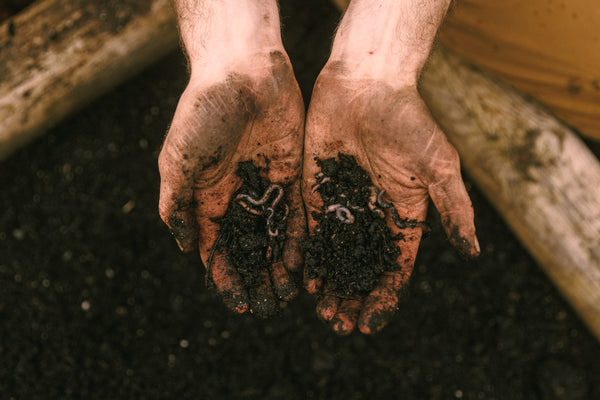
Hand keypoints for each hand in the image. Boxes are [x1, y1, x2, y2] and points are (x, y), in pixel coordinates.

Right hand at [159, 50, 305, 315]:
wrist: (242, 71)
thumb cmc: (203, 112)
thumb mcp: (178, 158)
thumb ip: (176, 202)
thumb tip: (186, 246)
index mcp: (206, 198)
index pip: (216, 248)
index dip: (225, 277)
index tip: (238, 303)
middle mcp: (236, 198)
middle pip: (247, 248)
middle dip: (255, 278)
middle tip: (268, 307)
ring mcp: (265, 187)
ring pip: (273, 236)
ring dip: (278, 266)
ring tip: (288, 296)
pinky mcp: (291, 175)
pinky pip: (296, 213)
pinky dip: (298, 239)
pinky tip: (304, 263)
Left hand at [302, 66, 478, 334]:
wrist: (367, 82)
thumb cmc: (409, 120)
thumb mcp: (438, 165)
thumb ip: (453, 208)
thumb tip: (473, 253)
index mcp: (403, 214)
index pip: (395, 265)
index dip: (385, 295)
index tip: (371, 323)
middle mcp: (372, 214)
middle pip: (362, 266)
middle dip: (352, 296)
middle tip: (339, 325)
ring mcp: (342, 203)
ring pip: (335, 254)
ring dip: (330, 283)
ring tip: (322, 311)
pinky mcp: (315, 189)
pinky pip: (309, 229)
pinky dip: (308, 255)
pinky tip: (302, 278)